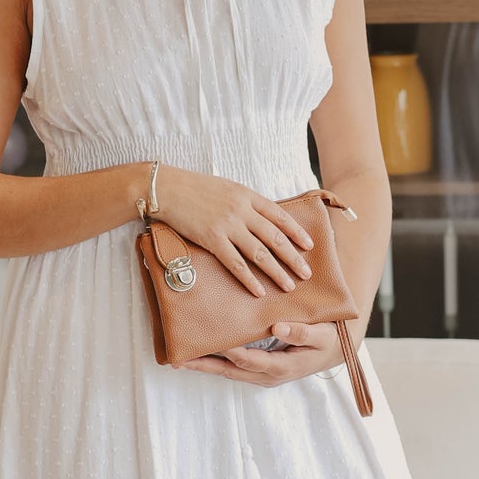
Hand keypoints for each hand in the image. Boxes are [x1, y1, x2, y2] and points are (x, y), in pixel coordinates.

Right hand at [150, 166, 315, 296]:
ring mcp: (228, 226)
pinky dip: (249, 279)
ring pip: (260, 253)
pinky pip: (235, 263)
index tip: (309, 245)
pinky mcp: (212, 239)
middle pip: (275, 238)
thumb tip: (261, 220)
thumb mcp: (227, 188)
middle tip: (307, 273)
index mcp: (248, 196)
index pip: (280, 216)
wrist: (168, 188)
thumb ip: (245, 203)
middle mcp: (242, 211)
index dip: (296, 232)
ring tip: (290, 285)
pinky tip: (259, 290)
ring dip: (277, 271)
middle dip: (293, 257)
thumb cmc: (195, 188)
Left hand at [185, 319, 342, 386]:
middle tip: (178, 360)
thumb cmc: (328, 341)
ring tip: (179, 360)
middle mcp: (267, 375)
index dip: (229, 351)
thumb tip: (278, 327)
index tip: (210, 340)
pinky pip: (232, 368)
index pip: (249, 360)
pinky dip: (215, 362)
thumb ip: (302, 332)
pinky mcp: (258, 370)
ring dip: (204, 366)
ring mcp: (261, 375)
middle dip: (204, 365)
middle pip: (230, 371)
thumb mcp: (322, 336)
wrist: (333, 352)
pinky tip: (200, 355)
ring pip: (228, 372)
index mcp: (281, 367)